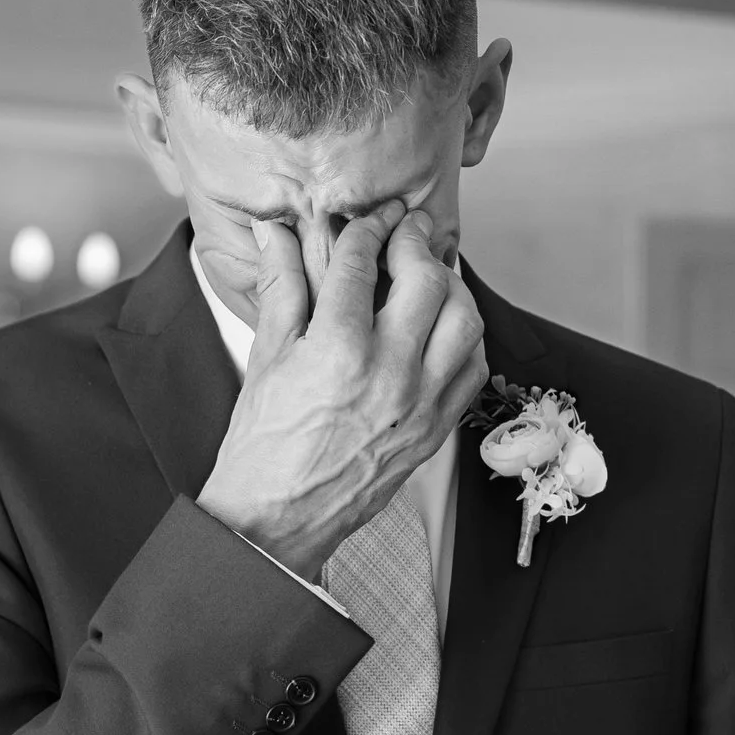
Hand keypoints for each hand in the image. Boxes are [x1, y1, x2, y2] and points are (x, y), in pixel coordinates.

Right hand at [196, 202, 488, 579]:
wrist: (276, 518)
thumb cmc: (262, 445)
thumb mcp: (266, 358)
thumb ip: (281, 287)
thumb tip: (276, 233)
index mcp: (338, 350)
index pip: (362, 263)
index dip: (366, 228)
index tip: (368, 216)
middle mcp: (389, 372)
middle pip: (426, 279)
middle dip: (417, 242)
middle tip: (406, 228)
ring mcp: (421, 402)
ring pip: (464, 319)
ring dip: (451, 284)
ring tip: (431, 269)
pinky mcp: (436, 428)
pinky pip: (473, 367)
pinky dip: (466, 335)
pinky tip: (445, 323)